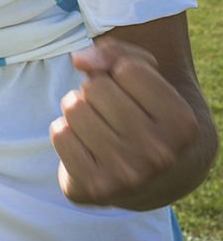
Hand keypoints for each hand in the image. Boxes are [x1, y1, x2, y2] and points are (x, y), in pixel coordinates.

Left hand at [50, 37, 199, 206]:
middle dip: (96, 91)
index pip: (127, 68)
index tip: (134, 93)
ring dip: (79, 110)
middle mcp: (159, 153)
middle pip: (96, 86)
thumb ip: (115, 52)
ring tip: (98, 126)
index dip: (121, 73)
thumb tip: (80, 60)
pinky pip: (59, 133)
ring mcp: (128, 175)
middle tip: (111, 111)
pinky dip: (66, 132)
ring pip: (73, 108)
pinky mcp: (96, 188)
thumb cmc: (145, 111)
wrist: (154, 175)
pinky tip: (87, 146)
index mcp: (181, 123)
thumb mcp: (145, 74)